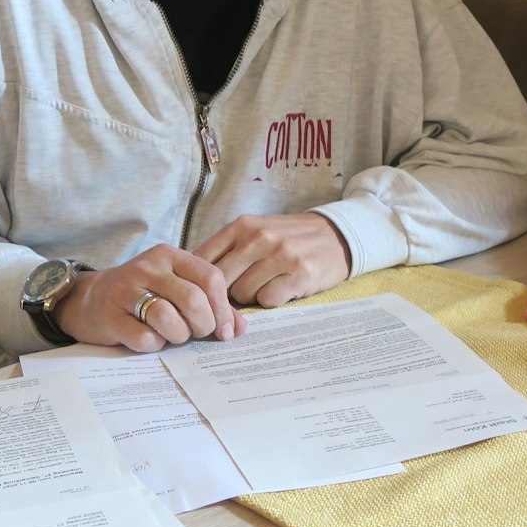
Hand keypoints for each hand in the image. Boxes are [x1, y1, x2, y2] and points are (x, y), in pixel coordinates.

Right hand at [55, 244, 243, 352]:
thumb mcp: (175, 288)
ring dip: (179, 336)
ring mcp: (126, 290)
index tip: (225, 330)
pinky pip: (145, 337)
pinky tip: (150, 339)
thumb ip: (209, 304)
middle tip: (197, 334)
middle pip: (193, 299)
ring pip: (169, 318)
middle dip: (203, 325)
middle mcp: (148, 267)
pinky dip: (154, 345)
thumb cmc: (141, 295)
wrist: (88, 300)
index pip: (211, 277)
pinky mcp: (110, 315)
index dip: (223, 308)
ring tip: (173, 336)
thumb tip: (239, 329)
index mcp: (169, 256)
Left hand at [196, 212, 350, 307]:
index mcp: (243, 225)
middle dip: (224, 294)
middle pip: (220, 282)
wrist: (337, 235)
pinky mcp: (300, 275)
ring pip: (243, 294)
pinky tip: (283, 289)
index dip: (200, 282)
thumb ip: (225, 250)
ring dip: (251, 297)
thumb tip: (190, 278)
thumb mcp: (255, 231)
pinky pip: (268, 301)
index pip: (202, 260)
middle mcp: (260, 237)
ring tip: (267, 286)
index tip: (205, 292)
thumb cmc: (288, 238)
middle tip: (236, 297)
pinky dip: (273, 301)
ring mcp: (281, 256)